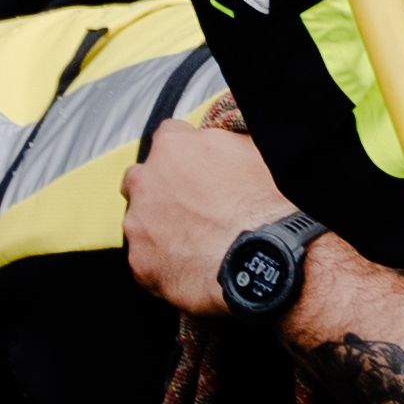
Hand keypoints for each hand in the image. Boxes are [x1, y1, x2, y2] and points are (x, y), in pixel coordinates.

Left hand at [120, 105, 290, 320]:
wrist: (264, 261)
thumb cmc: (265, 206)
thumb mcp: (256, 153)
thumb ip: (226, 143)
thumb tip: (225, 143)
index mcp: (174, 147)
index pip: (169, 135)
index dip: (187, 153)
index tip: (199, 168)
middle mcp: (146, 181)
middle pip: (142, 178)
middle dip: (161, 190)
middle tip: (193, 208)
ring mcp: (138, 224)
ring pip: (141, 222)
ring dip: (161, 229)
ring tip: (197, 244)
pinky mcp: (140, 263)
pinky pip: (147, 261)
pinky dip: (164, 264)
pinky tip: (192, 268)